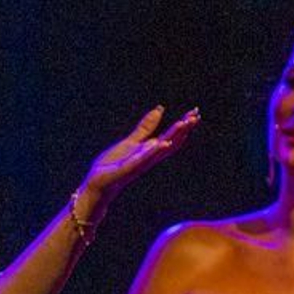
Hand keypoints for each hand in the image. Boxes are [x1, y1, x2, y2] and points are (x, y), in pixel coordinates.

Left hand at [75, 106, 199, 221]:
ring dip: (173, 136)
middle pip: (171, 141)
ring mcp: (140, 163)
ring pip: (160, 149)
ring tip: (183, 123)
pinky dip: (152, 152)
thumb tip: (160, 108)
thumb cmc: (114, 165)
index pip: (171, 136)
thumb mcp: (131, 142)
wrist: (98, 184)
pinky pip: (143, 159)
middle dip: (183, 129)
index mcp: (150, 151)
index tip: (195, 112)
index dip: (183, 124)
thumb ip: (146, 127)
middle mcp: (149, 157)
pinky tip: (161, 143)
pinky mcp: (129, 168)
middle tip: (196, 116)